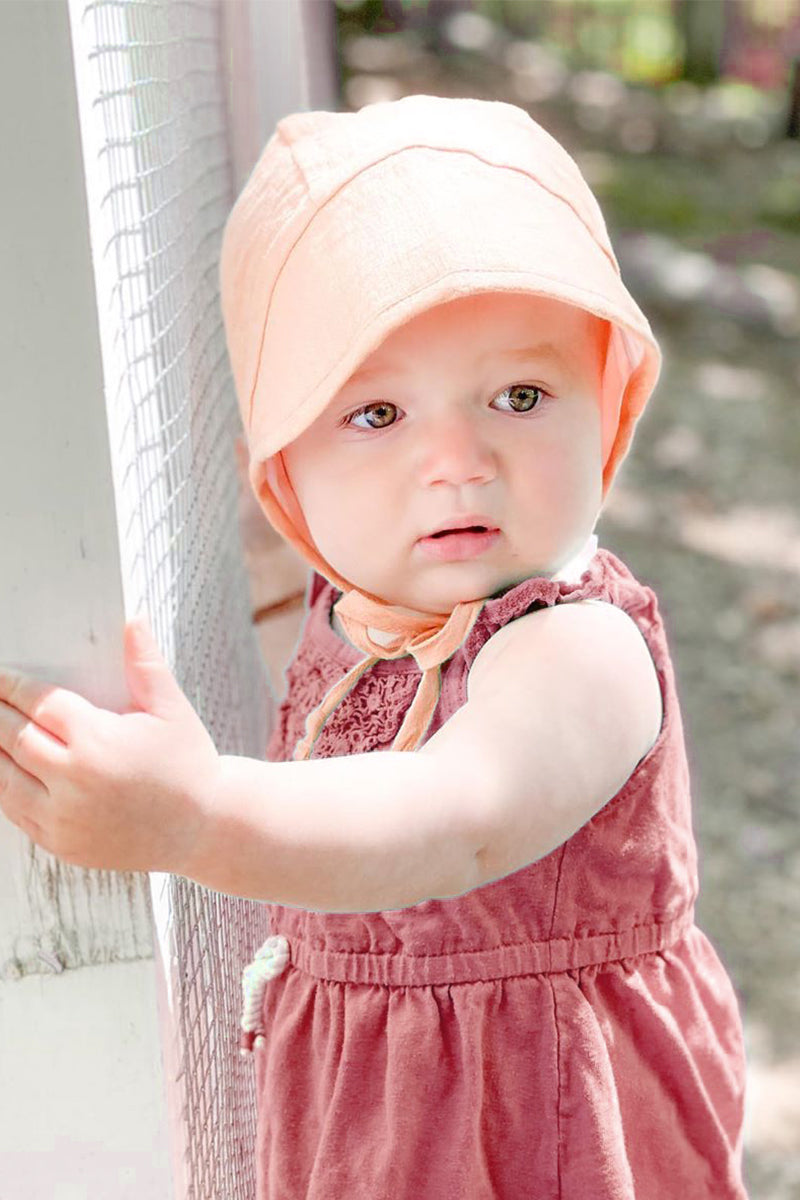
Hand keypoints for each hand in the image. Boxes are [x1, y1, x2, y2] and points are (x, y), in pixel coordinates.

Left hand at [0, 618, 220, 874]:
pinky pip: (15, 812)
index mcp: (98, 740)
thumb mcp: (172, 710)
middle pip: (12, 736)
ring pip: (3, 777)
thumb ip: (145, 664)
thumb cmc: (188, 765)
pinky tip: (4, 768)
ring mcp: (64, 817)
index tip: (0, 677)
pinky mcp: (61, 843)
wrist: (202, 830)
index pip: (38, 703)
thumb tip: (134, 621)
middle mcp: (74, 780)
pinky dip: (2, 788)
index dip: (12, 686)